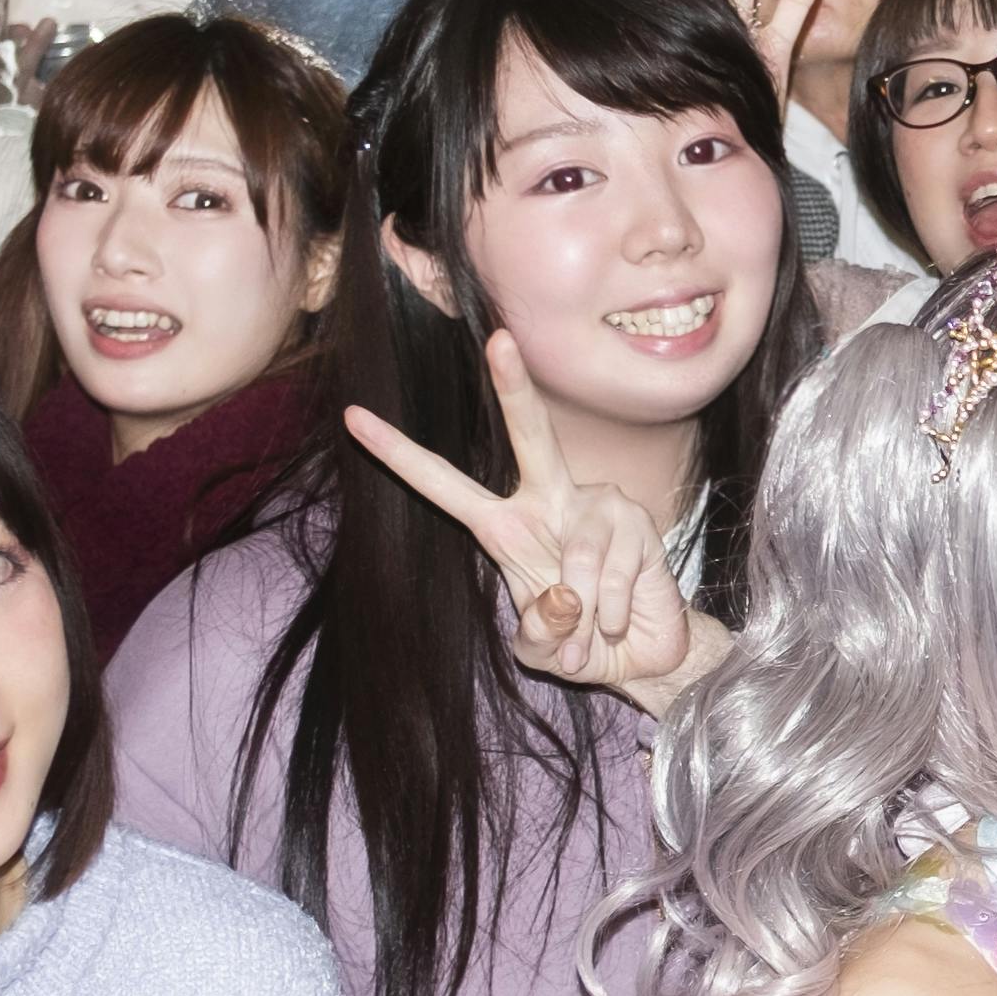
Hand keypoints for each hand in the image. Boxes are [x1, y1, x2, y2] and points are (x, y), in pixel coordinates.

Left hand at [345, 329, 722, 713]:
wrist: (643, 655)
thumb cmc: (580, 644)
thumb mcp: (541, 651)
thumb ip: (538, 632)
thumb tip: (564, 595)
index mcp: (505, 526)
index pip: (443, 484)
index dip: (398, 454)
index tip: (353, 417)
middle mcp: (551, 500)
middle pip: (531, 435)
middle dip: (515, 387)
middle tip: (499, 340)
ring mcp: (598, 504)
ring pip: (580, 556)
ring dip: (586, 613)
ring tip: (593, 631)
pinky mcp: (637, 522)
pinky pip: (615, 573)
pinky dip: (612, 612)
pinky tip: (618, 618)